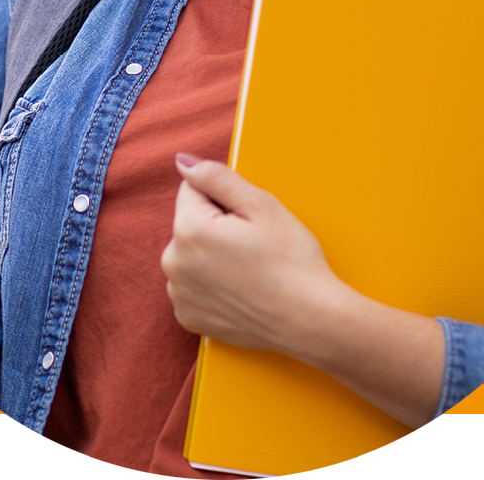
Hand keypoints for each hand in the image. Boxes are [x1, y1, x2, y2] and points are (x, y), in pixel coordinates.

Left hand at [161, 152, 444, 428]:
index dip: (224, 197)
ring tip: (250, 268)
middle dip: (215, 224)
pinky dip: (212, 282)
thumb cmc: (291, 261)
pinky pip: (193, 284)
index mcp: (189, 230)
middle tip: (253, 243)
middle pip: (190, 221)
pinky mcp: (189, 317)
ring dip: (211, 253)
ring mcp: (179, 294)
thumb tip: (183, 162)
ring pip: (191, 252)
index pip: (192, 188)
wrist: (309, 321)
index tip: (249, 218)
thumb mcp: (261, 205)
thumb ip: (217, 177)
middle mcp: (173, 263)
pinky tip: (241, 288)